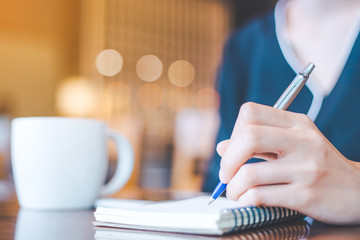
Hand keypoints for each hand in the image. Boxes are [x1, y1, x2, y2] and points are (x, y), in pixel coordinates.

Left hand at [218, 102, 359, 223]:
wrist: (359, 190)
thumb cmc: (320, 164)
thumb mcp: (294, 143)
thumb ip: (258, 143)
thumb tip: (222, 147)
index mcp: (297, 123)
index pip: (250, 113)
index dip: (233, 133)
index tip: (232, 151)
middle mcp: (303, 141)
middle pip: (248, 137)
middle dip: (228, 160)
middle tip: (226, 174)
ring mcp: (306, 168)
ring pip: (249, 173)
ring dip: (233, 187)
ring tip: (235, 192)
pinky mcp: (306, 195)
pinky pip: (260, 196)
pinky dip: (245, 200)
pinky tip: (248, 201)